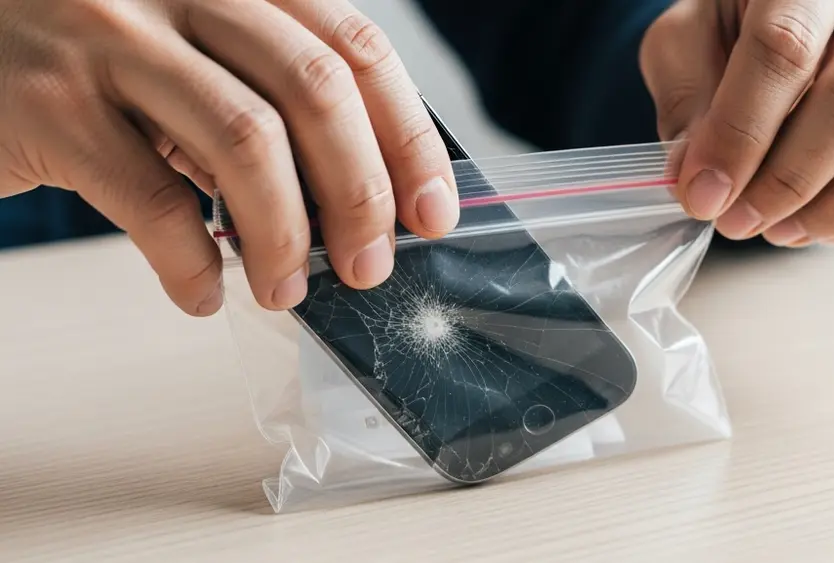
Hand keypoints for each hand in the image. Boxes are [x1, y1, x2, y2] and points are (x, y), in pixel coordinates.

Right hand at [0, 0, 457, 315]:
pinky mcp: (50, 103)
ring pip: (245, 140)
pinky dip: (190, 264)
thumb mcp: (191, 47)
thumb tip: (355, 197)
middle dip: (361, 194)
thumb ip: (266, 95)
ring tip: (287, 290)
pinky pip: (151, 200)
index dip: (407, 137)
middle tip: (371, 266)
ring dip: (284, 236)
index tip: (433, 211)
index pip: (355, 47)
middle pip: (316, 90)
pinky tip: (202, 293)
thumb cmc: (94, 54)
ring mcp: (109, 36)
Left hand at [640, 0, 833, 247]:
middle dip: (788, 182)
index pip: (786, 46)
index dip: (741, 133)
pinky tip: (831, 228)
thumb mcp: (690, 44)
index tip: (705, 195)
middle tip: (738, 221)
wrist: (804, 16)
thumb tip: (698, 183)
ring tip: (780, 229)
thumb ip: (690, 104)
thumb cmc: (740, 28)